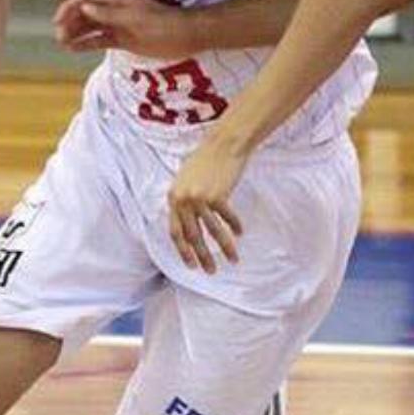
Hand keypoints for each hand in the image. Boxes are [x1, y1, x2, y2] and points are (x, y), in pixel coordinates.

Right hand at [52, 0, 193, 58]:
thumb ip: (108, 13)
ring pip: (89, 27)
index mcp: (115, 0)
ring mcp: (117, 25)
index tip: (57, 21)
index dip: (68, 7)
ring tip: (62, 43)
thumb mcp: (133, 17)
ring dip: (74, 33)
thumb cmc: (162, 23)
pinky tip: (73, 49)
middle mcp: (113, 11)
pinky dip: (85, 44)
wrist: (185, 36)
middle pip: (84, 13)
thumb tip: (83, 6)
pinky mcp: (122, 40)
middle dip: (69, 22)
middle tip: (59, 36)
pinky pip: (99, 40)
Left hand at [168, 137, 249, 272]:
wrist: (222, 144)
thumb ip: (184, 201)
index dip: (183, 251)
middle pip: (192, 236)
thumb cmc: (206, 160)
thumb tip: (189, 224)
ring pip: (212, 231)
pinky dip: (234, 226)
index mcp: (173, 198)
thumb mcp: (186, 180)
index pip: (175, 232)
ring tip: (232, 259)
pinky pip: (226, 218)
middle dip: (202, 256)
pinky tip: (239, 233)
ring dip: (223, 248)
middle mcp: (183, 200)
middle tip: (210, 270)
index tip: (191, 265)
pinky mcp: (217, 195)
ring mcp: (200, 198)